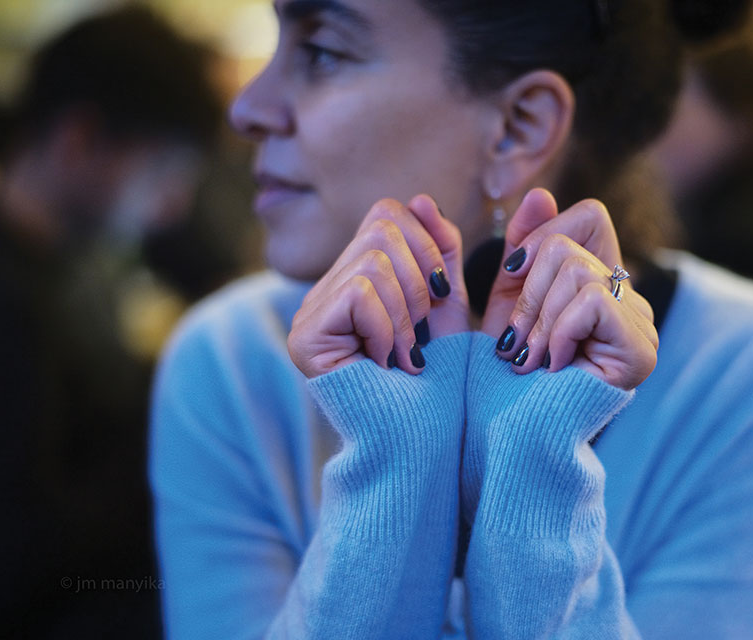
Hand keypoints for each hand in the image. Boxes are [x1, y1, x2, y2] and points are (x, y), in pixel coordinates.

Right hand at [288, 195, 468, 377]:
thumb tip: (421, 199)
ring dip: (407, 312)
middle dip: (420, 280)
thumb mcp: (447, 303)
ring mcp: (310, 311)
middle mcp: (327, 287)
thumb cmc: (440, 376)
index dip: (426, 245)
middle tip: (420, 332)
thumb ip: (439, 250)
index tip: (437, 299)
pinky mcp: (304, 336)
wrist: (425, 437)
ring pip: (373, 261)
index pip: (389, 212)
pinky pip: (360, 293)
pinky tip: (388, 363)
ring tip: (406, 353)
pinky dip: (389, 329)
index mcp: (360, 275)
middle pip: (381, 227)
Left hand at [482, 189, 656, 388]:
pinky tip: (555, 366)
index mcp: (597, 282)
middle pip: (571, 243)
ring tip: (532, 360)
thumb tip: (538, 194)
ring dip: (538, 322)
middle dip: (527, 293)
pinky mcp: (641, 348)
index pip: (589, 214)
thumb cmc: (503, 376)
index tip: (512, 275)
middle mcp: (626, 297)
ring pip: (576, 271)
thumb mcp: (505, 302)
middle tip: (517, 342)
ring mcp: (640, 322)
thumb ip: (520, 250)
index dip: (542, 236)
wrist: (508, 436)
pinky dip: (559, 333)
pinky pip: (590, 301)